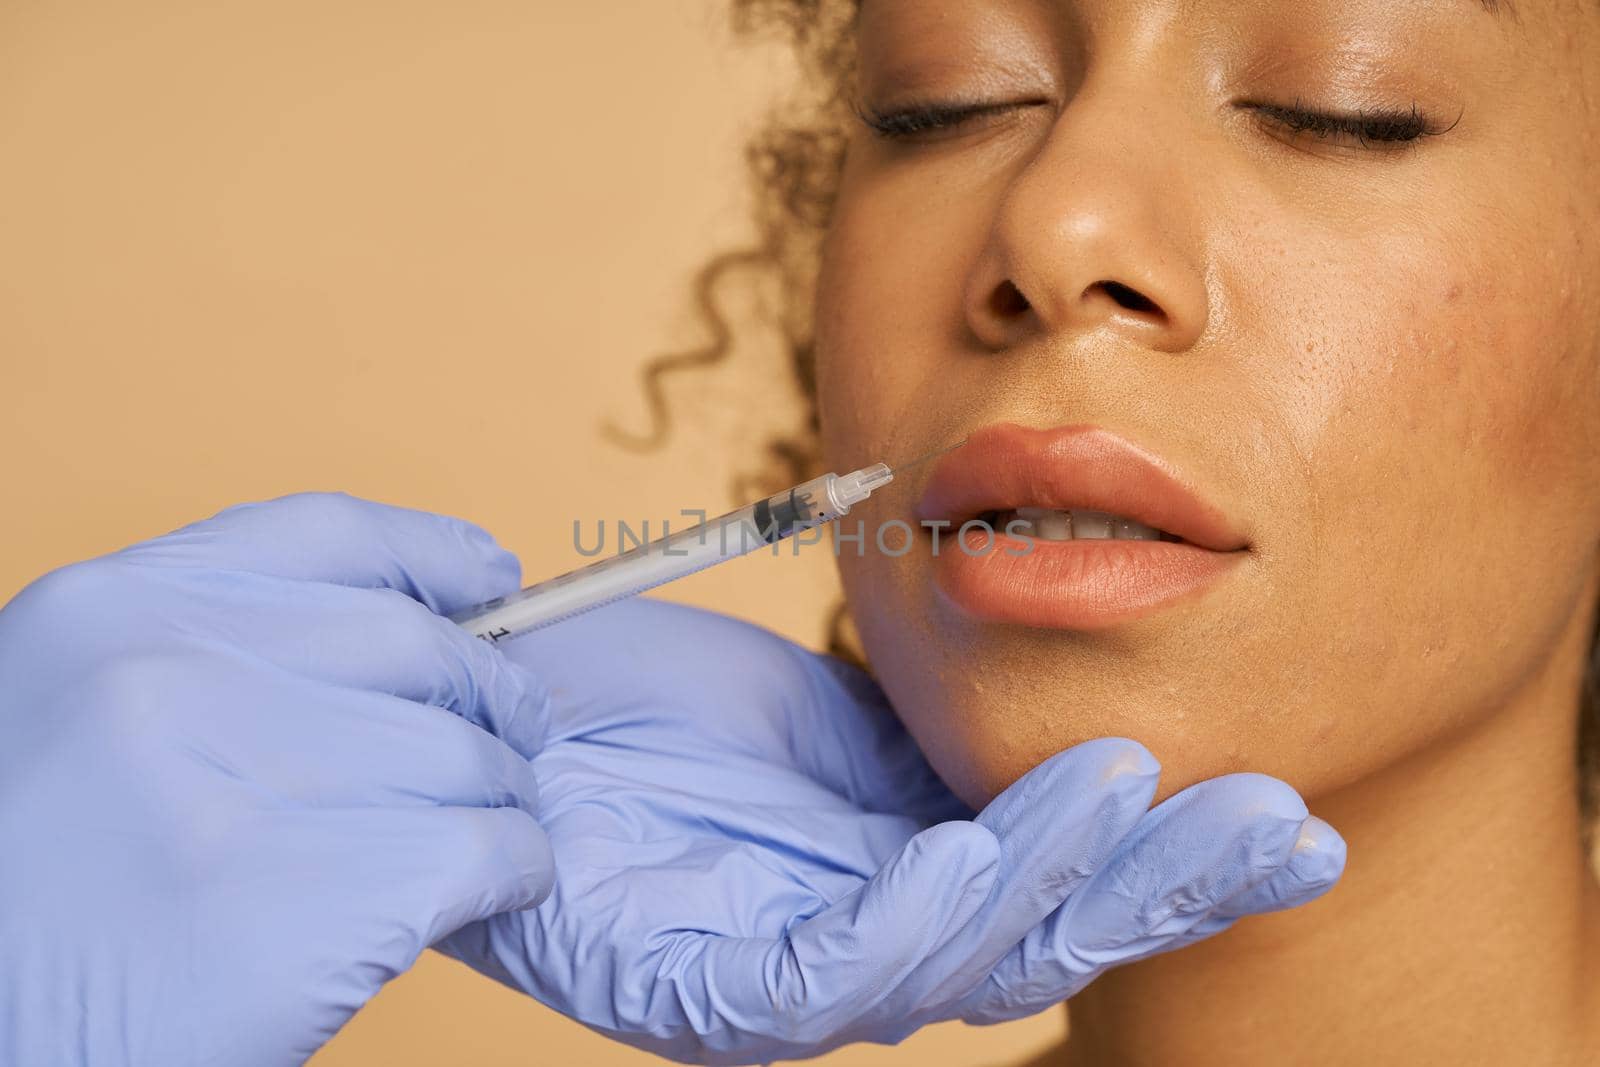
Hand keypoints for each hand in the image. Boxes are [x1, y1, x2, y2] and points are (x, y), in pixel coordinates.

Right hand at [0, 493, 552, 1065]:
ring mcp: (230, 787)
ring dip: (500, 794)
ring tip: (486, 829)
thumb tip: (397, 628)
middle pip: (417, 646)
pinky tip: (495, 888)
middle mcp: (164, 674)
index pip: (325, 534)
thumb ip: (201, 656)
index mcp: (107, 611)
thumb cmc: (32, 896)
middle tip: (517, 735)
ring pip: (461, 755)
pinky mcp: (295, 910)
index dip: (430, 553)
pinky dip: (514, 867)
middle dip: (491, 692)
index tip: (495, 577)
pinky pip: (482, 851)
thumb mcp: (73, 718)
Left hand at [438, 597, 1344, 1063]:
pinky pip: (817, 978)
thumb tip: (1070, 720)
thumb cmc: (640, 708)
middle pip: (1040, 945)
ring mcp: (782, 977)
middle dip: (1165, 890)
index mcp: (897, 877)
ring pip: (955, 971)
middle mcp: (860, 943)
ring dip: (1052, 880)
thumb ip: (933, 744)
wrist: (486, 710)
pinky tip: (968, 852)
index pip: (1060, 888)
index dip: (1172, 857)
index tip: (1281, 798)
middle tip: (1281, 826)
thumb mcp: (817, 710)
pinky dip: (907, 922)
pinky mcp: (693, 990)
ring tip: (1124, 788)